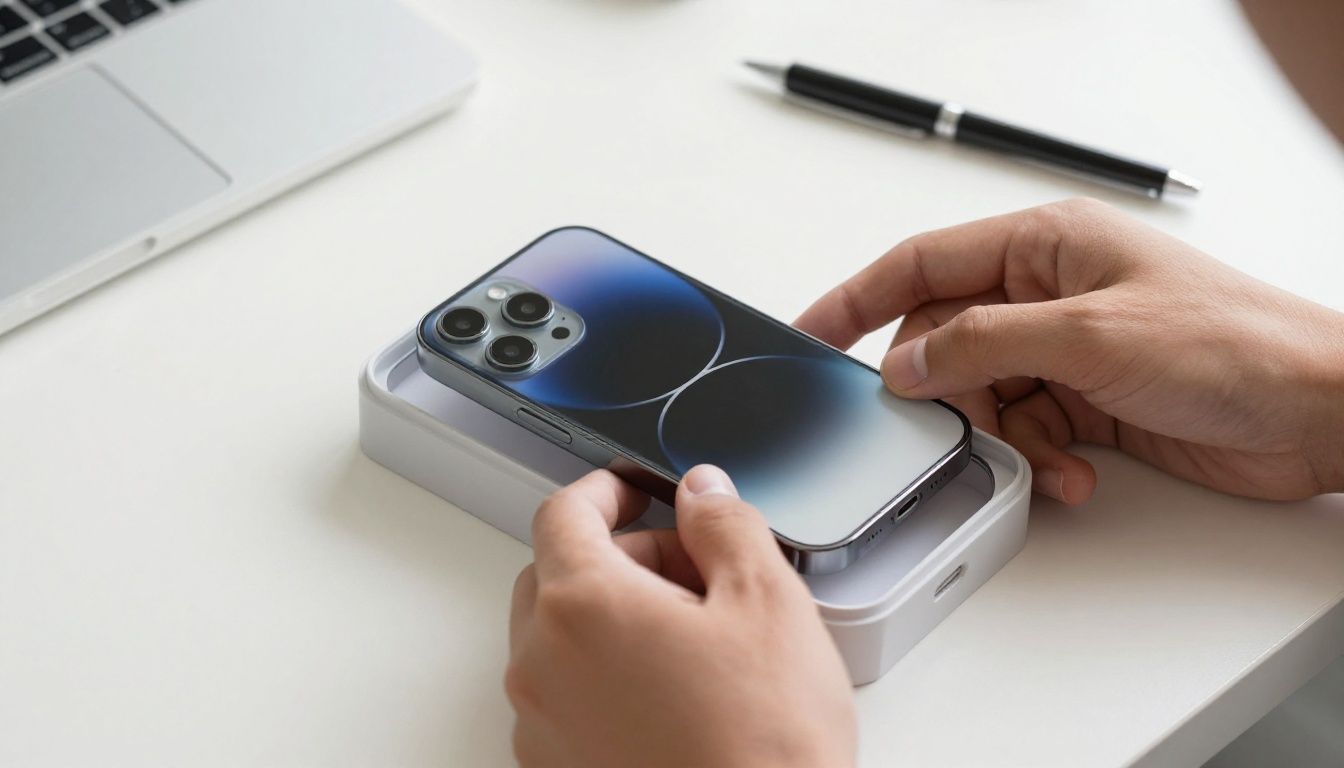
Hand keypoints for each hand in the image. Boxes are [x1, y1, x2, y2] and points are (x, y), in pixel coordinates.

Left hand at [506, 467, 855, 767]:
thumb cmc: (764, 747)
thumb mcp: (768, 604)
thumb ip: (726, 526)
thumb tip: (704, 493)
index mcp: (583, 606)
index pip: (563, 513)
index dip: (605, 489)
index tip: (635, 491)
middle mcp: (543, 664)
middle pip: (557, 574)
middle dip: (620, 556)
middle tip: (690, 570)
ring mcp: (542, 725)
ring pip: (560, 638)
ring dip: (612, 617)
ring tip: (694, 640)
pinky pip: (565, 696)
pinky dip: (604, 674)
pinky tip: (674, 692)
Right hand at [797, 198, 1343, 503]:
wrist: (1319, 411)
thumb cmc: (1235, 344)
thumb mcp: (1089, 334)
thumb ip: (983, 343)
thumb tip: (906, 362)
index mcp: (1046, 246)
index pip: (923, 264)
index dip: (859, 298)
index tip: (811, 333)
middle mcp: (1050, 295)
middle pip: (947, 343)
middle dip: (947, 394)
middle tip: (950, 427)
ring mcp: (1068, 351)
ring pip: (983, 396)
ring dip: (1003, 438)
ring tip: (1045, 458)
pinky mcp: (1088, 402)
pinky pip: (1025, 432)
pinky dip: (1038, 460)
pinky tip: (1074, 474)